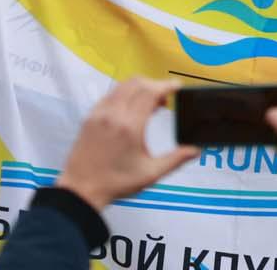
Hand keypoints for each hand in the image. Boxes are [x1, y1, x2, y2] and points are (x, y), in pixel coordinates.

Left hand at [55, 78, 196, 210]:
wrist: (81, 191)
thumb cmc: (115, 183)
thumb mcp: (150, 174)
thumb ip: (175, 160)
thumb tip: (195, 150)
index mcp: (130, 127)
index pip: (150, 92)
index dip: (166, 85)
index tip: (176, 86)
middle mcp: (113, 115)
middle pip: (137, 83)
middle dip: (155, 85)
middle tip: (164, 99)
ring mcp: (99, 115)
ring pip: (122, 86)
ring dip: (139, 88)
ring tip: (148, 104)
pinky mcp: (89, 118)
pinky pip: (110, 95)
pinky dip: (124, 94)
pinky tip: (130, 109)